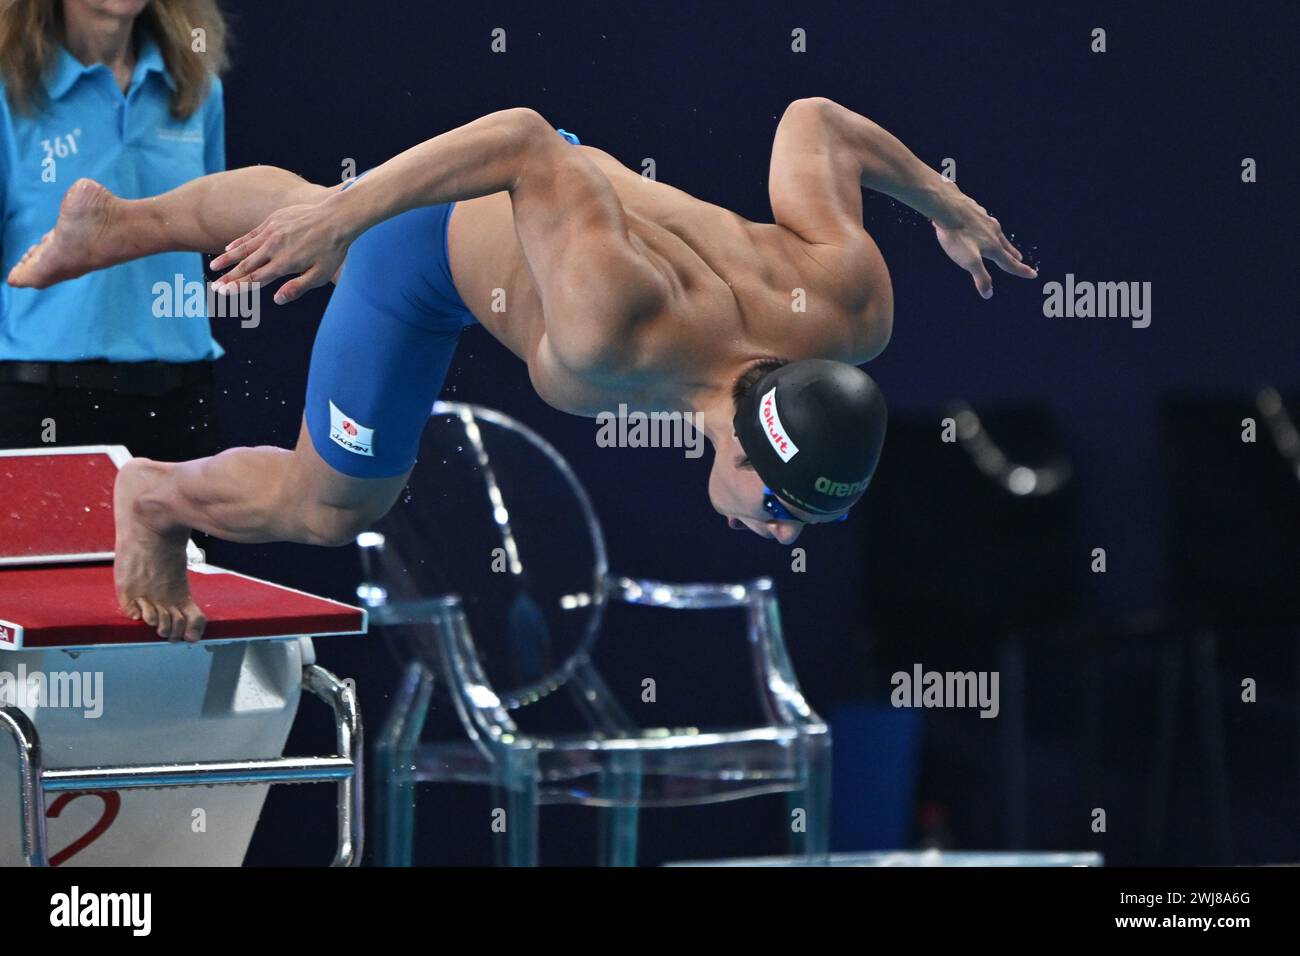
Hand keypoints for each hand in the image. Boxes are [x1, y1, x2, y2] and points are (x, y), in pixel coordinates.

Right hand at [211, 201, 352, 304]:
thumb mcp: (320, 275)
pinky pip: (251, 234)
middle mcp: (273, 248)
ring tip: (213, 268)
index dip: (238, 287)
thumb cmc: (331, 250)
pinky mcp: (273, 221)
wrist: (336, 218)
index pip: (255, 278)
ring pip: (244, 248)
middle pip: (246, 265)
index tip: (223, 292)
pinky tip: (228, 248)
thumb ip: (298, 288)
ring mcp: (271, 232)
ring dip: (227, 259)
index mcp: (284, 264)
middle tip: (214, 287)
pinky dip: (238, 242)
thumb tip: (277, 299)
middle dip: (229, 277)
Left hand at [932, 193, 1036, 298]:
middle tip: (1020, 260)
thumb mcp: (969, 261)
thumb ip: (980, 277)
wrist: (947, 207)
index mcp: (993, 247)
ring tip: (1003, 243)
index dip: (1021, 271)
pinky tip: (982, 226)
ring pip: (997, 234)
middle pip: (1005, 248)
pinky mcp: (976, 211)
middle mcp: (993, 233)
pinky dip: (987, 228)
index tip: (1033, 275)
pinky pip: (985, 222)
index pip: (1010, 264)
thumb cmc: (958, 236)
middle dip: (1013, 256)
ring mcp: (985, 220)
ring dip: (1002, 241)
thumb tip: (989, 294)